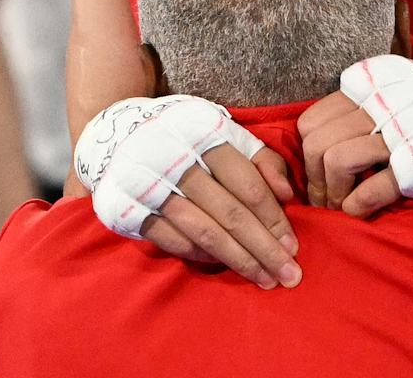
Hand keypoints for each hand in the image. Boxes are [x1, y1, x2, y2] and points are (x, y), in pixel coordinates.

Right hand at [75, 96, 301, 288]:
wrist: (119, 134)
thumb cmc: (188, 139)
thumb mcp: (226, 132)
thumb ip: (261, 158)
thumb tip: (286, 194)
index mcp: (203, 133)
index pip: (247, 184)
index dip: (273, 218)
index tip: (293, 246)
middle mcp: (174, 158)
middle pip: (229, 212)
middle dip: (263, 248)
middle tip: (288, 275)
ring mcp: (147, 186)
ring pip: (203, 232)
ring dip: (238, 260)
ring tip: (264, 279)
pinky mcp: (127, 209)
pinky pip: (174, 241)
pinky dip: (201, 255)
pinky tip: (224, 265)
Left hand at [297, 92, 401, 217]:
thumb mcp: (390, 103)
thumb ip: (353, 118)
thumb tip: (314, 158)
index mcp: (365, 91)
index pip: (310, 122)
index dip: (308, 154)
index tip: (320, 174)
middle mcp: (377, 106)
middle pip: (316, 145)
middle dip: (316, 180)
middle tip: (327, 200)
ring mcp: (397, 134)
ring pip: (337, 161)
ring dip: (334, 193)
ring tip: (344, 206)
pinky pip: (371, 190)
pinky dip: (357, 205)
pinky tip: (359, 211)